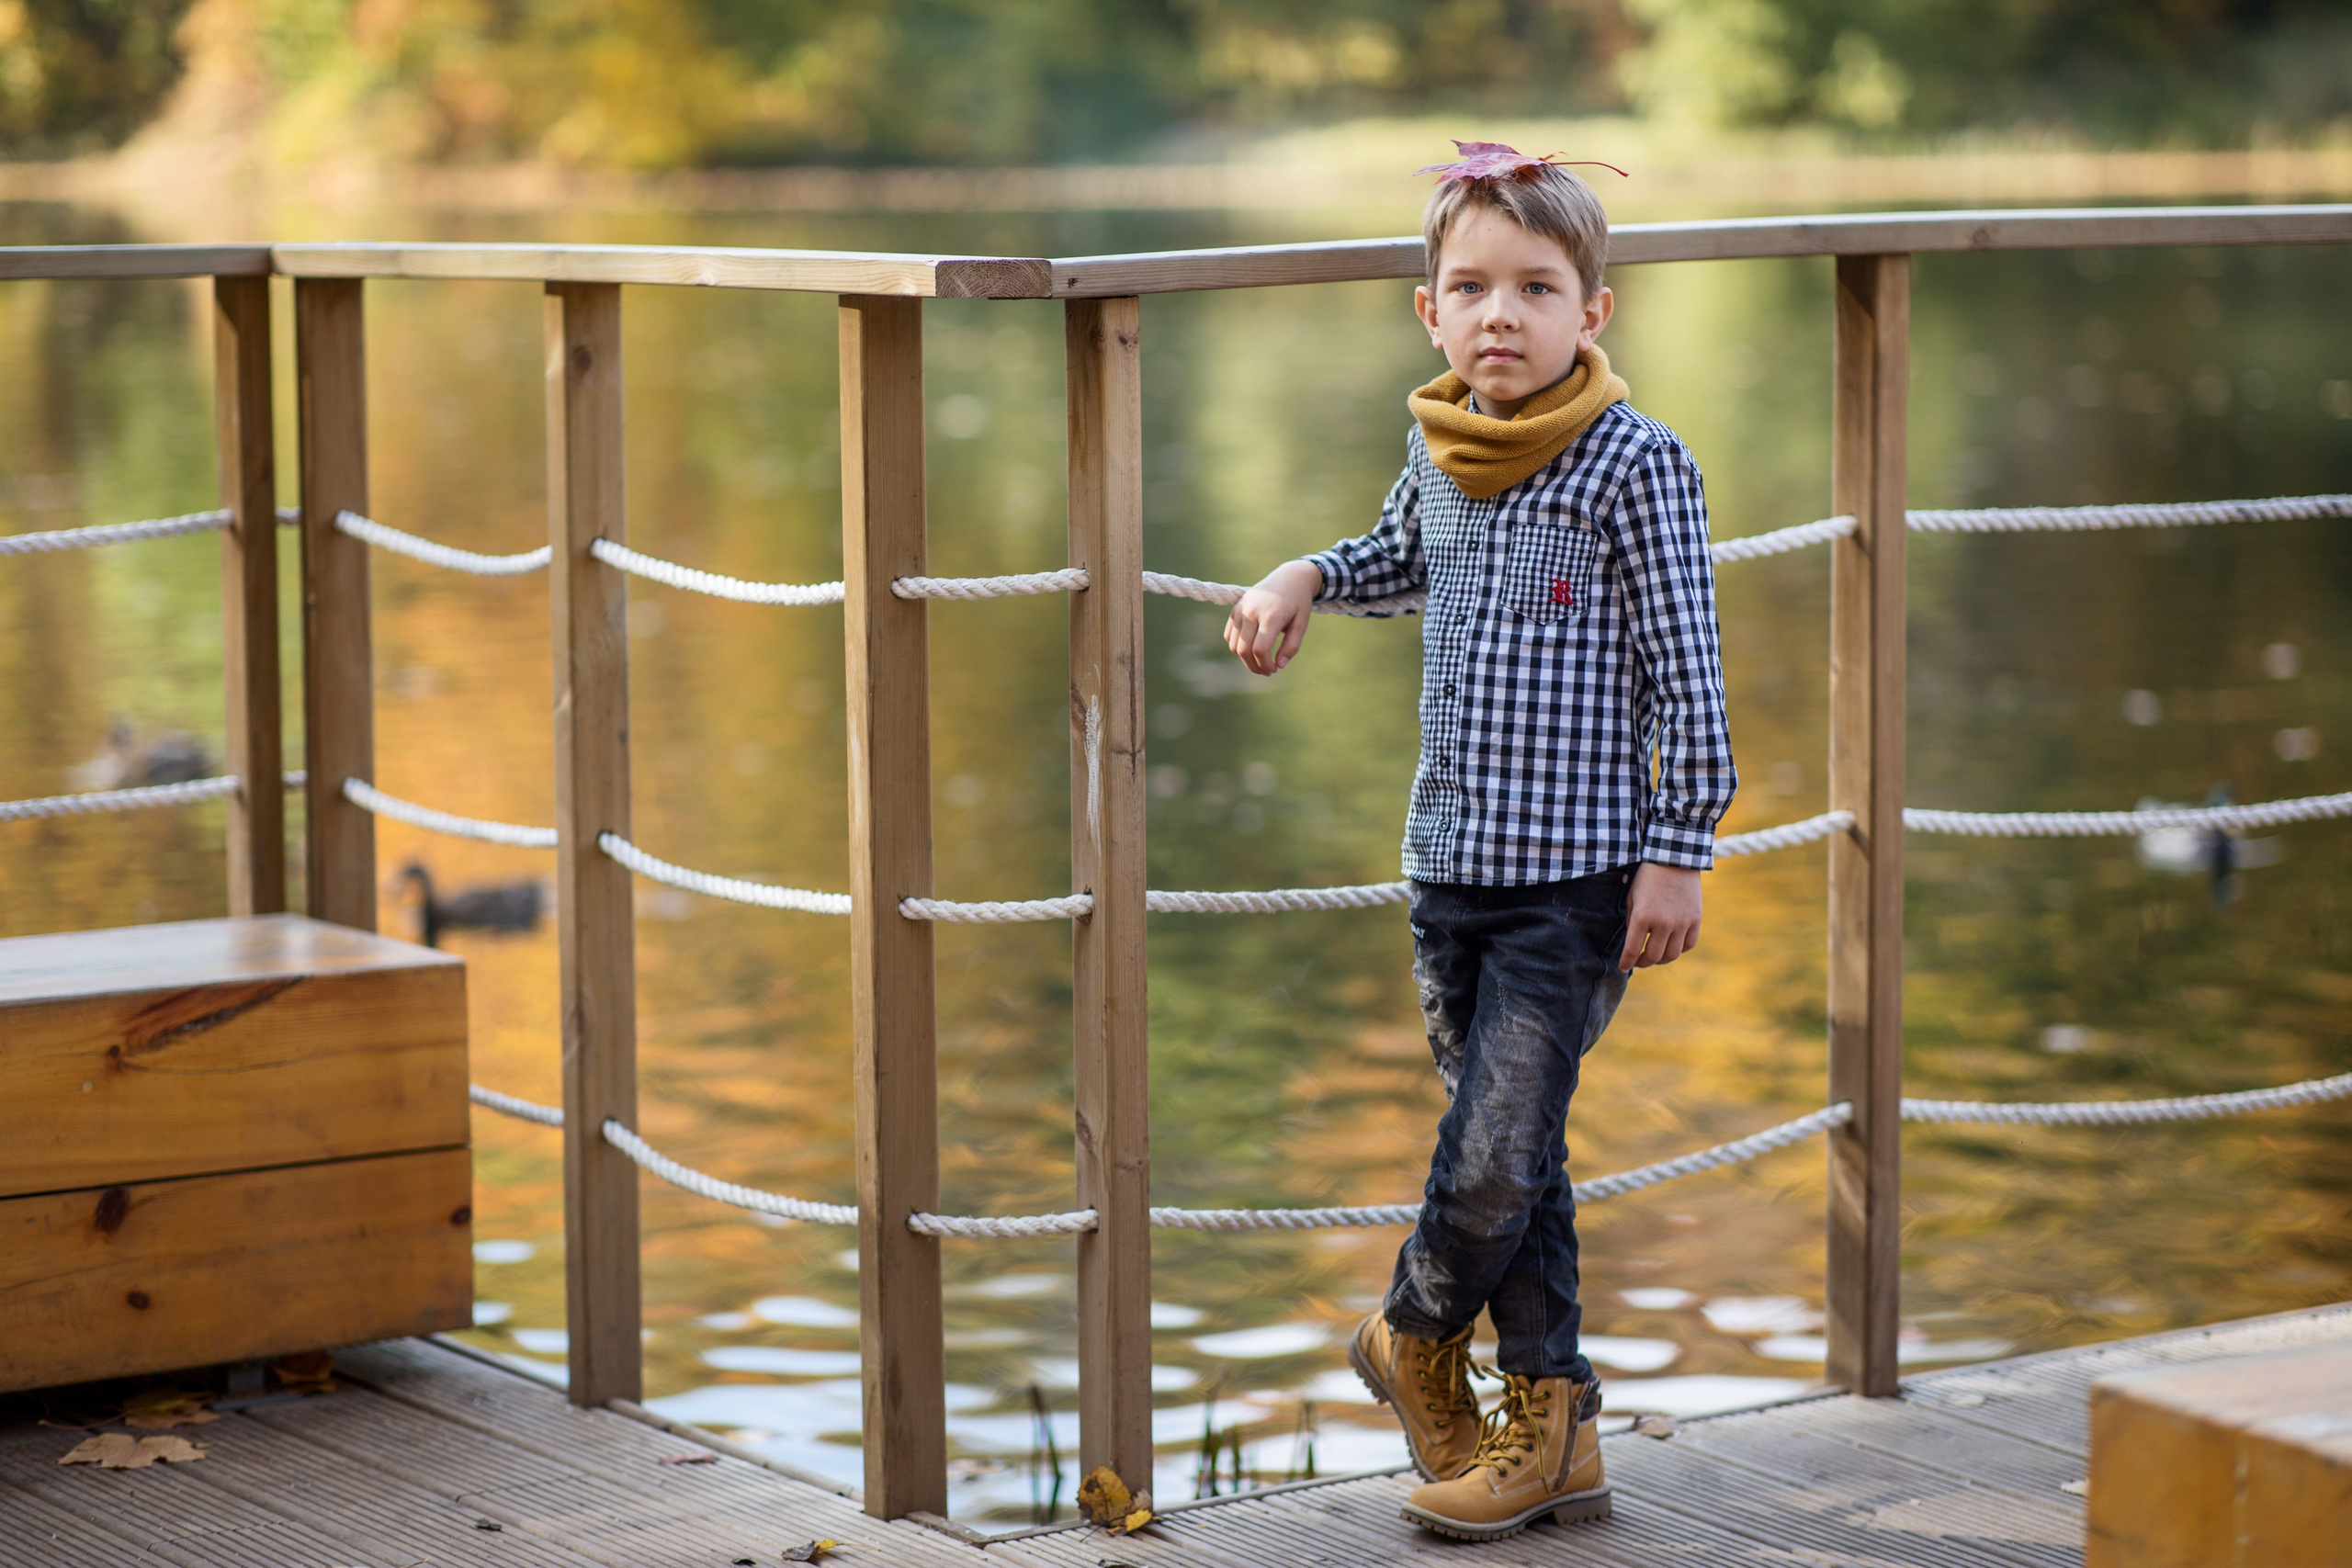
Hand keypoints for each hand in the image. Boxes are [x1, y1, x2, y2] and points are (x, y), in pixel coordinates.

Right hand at [1224, 559, 1322, 675]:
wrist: (1289, 577)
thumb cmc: (1298, 602)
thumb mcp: (1301, 624)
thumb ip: (1291, 646)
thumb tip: (1280, 666)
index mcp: (1271, 615)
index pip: (1260, 649)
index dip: (1265, 665)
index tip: (1275, 670)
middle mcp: (1251, 611)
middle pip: (1244, 650)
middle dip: (1254, 667)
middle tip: (1267, 672)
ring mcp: (1240, 609)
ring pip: (1234, 645)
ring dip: (1245, 659)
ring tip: (1260, 662)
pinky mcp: (1235, 609)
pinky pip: (1229, 636)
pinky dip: (1238, 647)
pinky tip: (1252, 649)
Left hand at [1620, 863, 1701, 971]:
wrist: (1675, 858)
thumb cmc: (1648, 877)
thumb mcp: (1633, 897)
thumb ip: (1633, 921)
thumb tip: (1633, 943)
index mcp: (1643, 916)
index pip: (1632, 950)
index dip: (1626, 962)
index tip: (1623, 967)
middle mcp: (1663, 922)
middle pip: (1653, 956)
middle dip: (1643, 962)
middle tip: (1638, 960)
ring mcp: (1682, 922)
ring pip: (1672, 954)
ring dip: (1661, 959)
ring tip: (1654, 955)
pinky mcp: (1695, 919)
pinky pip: (1688, 944)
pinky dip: (1679, 949)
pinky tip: (1671, 945)